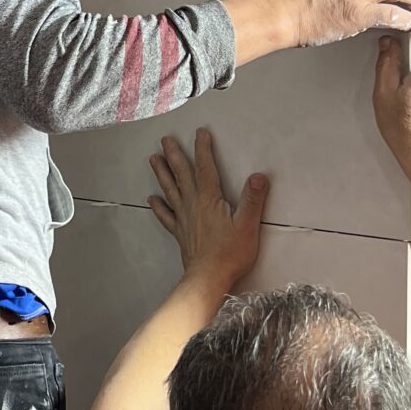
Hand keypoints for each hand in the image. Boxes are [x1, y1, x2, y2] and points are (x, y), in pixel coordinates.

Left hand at [148, 129, 268, 289]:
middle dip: (174, 155)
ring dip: (162, 173)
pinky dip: (158, 206)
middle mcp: (192, 204)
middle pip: (182, 174)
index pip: (205, 168)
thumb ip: (253, 199)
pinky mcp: (180, 233)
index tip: (200, 132)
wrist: (208, 277)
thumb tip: (259, 176)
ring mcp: (183, 218)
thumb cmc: (230, 253)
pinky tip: (151, 199)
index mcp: (209, 199)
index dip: (203, 149)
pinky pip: (166, 216)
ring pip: (170, 190)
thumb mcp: (248, 224)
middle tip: (165, 139)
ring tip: (153, 159)